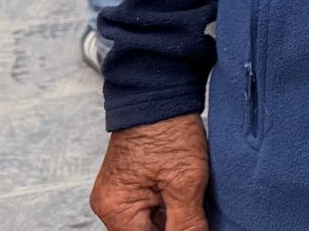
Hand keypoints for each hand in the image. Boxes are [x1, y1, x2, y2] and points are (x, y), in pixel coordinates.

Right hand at [91, 114, 209, 230]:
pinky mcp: (131, 183)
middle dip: (176, 226)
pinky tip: (186, 194)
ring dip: (174, 218)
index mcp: (116, 209)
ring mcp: (119, 194)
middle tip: (196, 207)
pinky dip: (170, 206)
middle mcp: (111, 205)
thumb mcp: (185, 181)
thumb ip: (187, 224)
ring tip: (192, 198)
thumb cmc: (169, 129)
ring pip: (151, 224)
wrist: (160, 92)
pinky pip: (150, 208)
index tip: (197, 226)